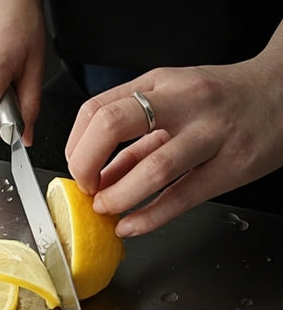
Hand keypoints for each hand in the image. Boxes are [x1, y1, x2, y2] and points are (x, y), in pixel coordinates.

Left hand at [66, 43, 282, 236]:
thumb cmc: (221, 97)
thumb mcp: (171, 100)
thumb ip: (134, 136)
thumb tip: (97, 174)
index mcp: (159, 84)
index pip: (97, 108)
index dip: (76, 144)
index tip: (77, 167)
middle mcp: (182, 103)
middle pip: (114, 125)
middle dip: (86, 162)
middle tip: (86, 187)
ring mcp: (210, 133)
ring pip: (153, 166)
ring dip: (119, 195)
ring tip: (107, 209)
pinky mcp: (233, 165)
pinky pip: (183, 196)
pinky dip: (150, 216)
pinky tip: (132, 225)